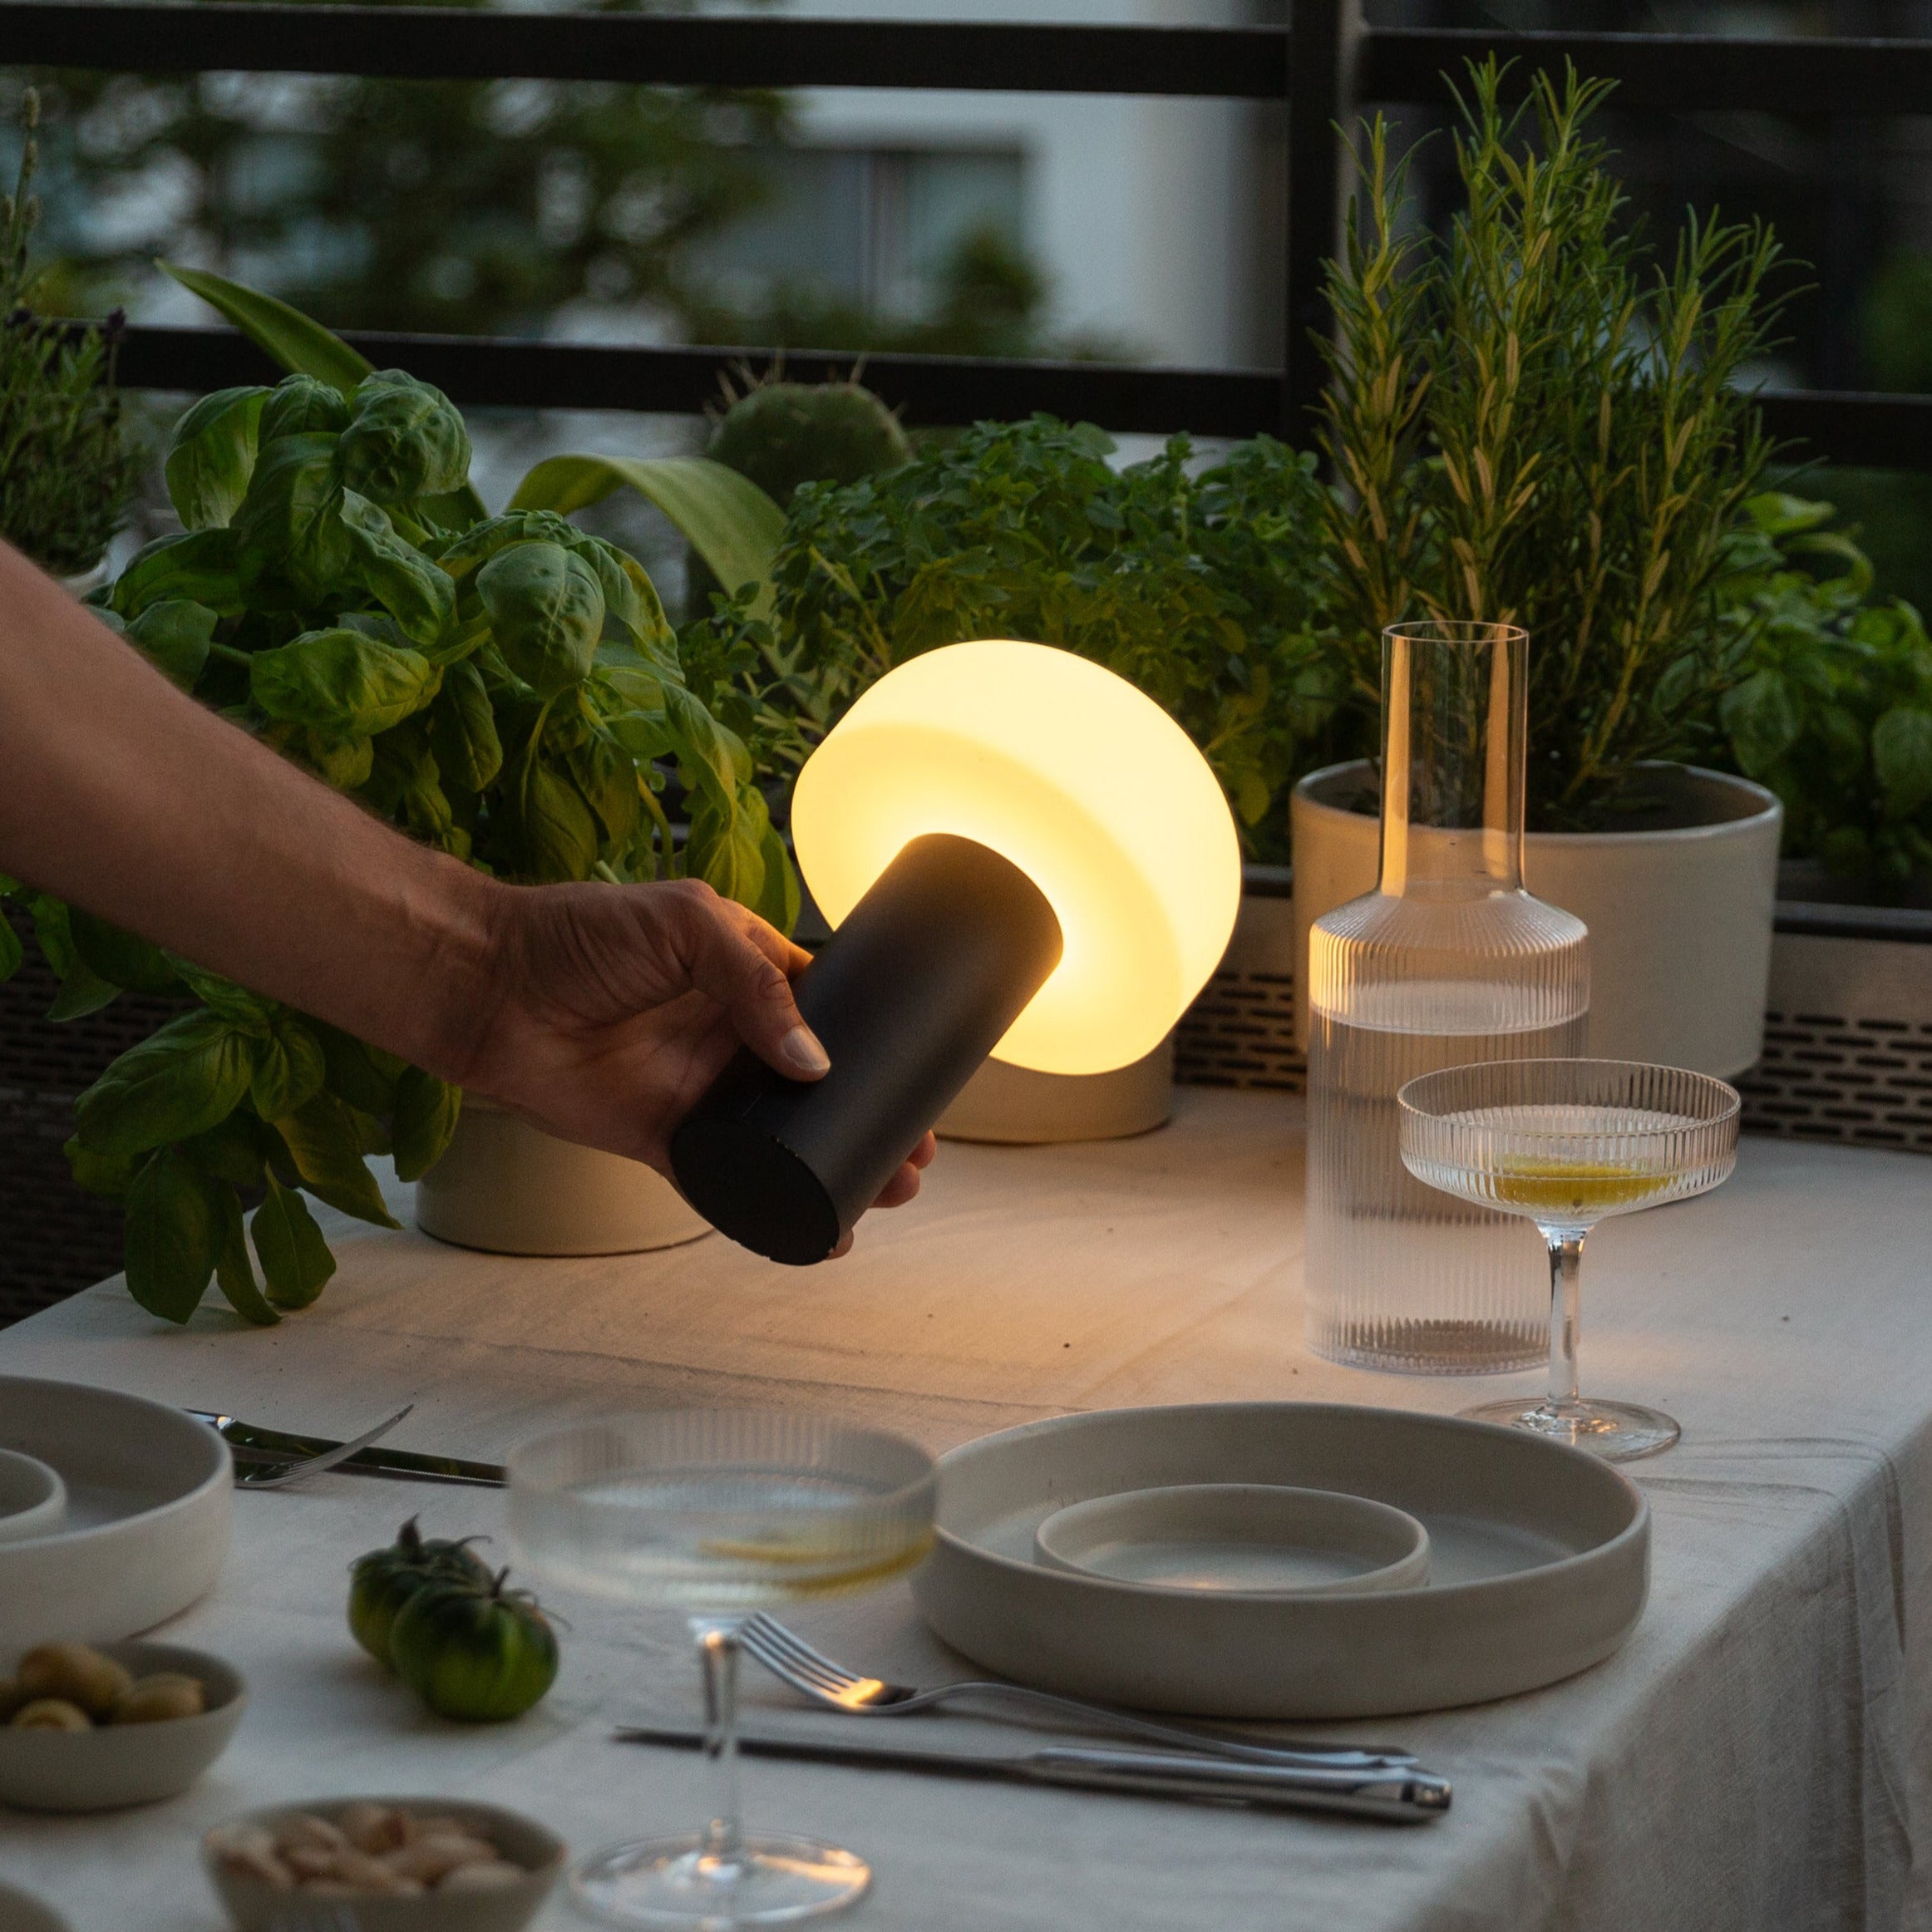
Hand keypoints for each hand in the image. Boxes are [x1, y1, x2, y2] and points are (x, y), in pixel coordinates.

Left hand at [445, 877, 935, 1248]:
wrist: (489, 984)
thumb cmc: (578, 933)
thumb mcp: (687, 923)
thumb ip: (753, 982)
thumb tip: (813, 1062)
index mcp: (746, 977)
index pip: (829, 1018)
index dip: (876, 1051)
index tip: (920, 1085)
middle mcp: (729, 1039)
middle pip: (820, 1091)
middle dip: (872, 1124)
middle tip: (915, 1160)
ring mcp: (698, 1091)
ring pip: (783, 1143)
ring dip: (833, 1169)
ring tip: (883, 1196)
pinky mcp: (660, 1138)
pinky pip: (723, 1183)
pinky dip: (765, 1211)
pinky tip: (810, 1233)